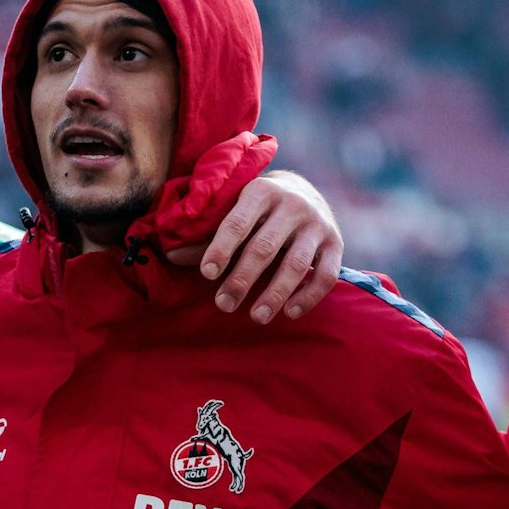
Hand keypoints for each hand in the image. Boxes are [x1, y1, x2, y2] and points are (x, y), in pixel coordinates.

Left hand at [163, 170, 341, 322]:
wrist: (303, 190)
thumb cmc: (255, 209)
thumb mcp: (233, 213)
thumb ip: (206, 237)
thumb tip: (171, 256)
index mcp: (261, 191)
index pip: (238, 223)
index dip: (221, 249)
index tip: (207, 274)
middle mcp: (293, 204)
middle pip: (265, 247)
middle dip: (243, 279)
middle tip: (223, 305)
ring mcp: (318, 223)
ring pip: (297, 264)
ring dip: (275, 293)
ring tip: (256, 317)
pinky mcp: (336, 242)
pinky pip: (326, 274)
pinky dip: (309, 296)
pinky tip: (289, 313)